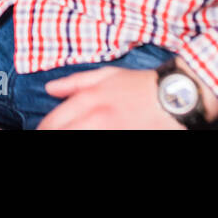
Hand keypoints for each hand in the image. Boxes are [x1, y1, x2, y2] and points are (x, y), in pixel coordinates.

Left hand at [38, 66, 186, 129]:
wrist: (176, 95)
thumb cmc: (141, 85)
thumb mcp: (107, 76)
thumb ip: (75, 82)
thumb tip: (50, 89)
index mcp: (89, 99)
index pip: (54, 122)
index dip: (44, 130)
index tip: (40, 132)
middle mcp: (96, 118)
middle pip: (62, 133)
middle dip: (53, 134)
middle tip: (46, 136)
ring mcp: (110, 131)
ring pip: (77, 136)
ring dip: (70, 137)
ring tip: (72, 135)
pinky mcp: (124, 138)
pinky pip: (101, 141)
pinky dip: (92, 139)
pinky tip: (92, 137)